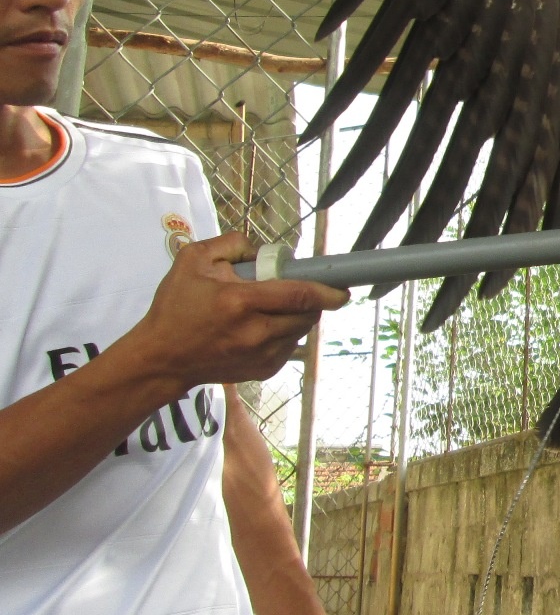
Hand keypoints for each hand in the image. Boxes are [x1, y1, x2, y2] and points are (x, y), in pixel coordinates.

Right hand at [118, 233, 347, 389]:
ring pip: (300, 331)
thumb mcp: (193, 261)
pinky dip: (286, 335)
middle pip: (306, 314)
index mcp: (240, 302)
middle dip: (312, 300)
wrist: (160, 358)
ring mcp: (260, 356)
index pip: (299, 294)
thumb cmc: (175, 307)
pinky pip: (290, 348)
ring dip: (298, 317)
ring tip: (274, 308)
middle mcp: (255, 332)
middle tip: (299, 290)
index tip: (344, 288)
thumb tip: (264, 249)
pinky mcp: (262, 371)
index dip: (327, 290)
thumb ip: (231, 244)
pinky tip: (264, 327)